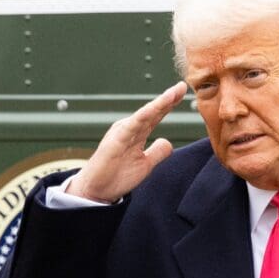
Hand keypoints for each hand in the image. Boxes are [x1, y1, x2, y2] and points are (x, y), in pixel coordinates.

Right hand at [67, 81, 187, 202]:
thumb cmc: (115, 176)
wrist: (96, 191)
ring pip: (145, 114)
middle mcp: (129, 128)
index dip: (170, 104)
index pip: (156, 116)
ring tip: (174, 92)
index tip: (182, 93)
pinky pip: (133, 124)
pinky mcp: (116, 139)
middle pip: (153, 111)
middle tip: (182, 86)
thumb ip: (157, 152)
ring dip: (160, 102)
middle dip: (169, 98)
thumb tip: (168, 142)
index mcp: (136, 132)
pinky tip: (156, 107)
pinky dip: (145, 114)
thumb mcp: (144, 164)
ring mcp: (122, 132)